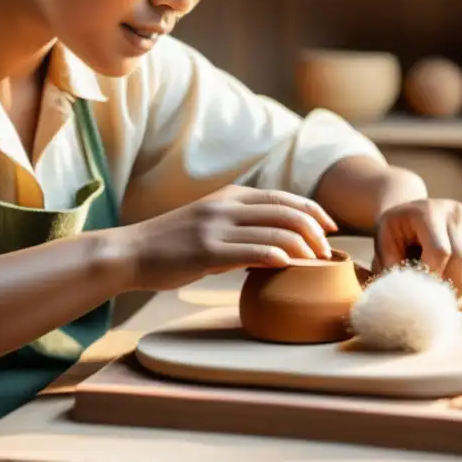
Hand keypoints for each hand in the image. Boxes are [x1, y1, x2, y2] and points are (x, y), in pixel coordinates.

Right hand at [109, 185, 337, 290]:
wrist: (130, 252)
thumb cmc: (170, 244)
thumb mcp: (207, 223)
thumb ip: (237, 224)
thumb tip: (271, 242)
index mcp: (228, 196)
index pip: (281, 198)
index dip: (312, 210)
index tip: (330, 227)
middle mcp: (225, 206)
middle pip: (285, 211)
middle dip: (314, 229)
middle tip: (328, 250)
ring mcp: (216, 227)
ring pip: (274, 230)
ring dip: (302, 246)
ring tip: (316, 262)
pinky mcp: (207, 251)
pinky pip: (251, 250)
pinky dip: (276, 256)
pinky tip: (290, 266)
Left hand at [374, 198, 461, 295]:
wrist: (409, 210)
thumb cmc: (394, 230)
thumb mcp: (383, 242)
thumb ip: (392, 264)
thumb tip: (404, 292)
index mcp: (428, 212)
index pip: (440, 251)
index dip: (433, 275)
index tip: (422, 292)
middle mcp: (454, 211)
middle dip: (450, 284)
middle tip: (436, 301)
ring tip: (444, 295)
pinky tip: (454, 281)